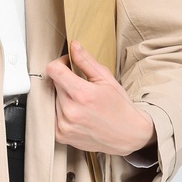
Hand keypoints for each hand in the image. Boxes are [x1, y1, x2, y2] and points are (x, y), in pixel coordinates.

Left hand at [44, 40, 155, 156]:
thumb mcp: (106, 79)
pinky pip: (53, 115)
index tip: (68, 65)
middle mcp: (70, 111)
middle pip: (54, 84)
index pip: (53, 70)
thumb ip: (86, 61)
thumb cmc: (120, 106)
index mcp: (82, 94)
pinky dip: (62, 111)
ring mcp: (64, 125)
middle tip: (82, 87)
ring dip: (64, 97)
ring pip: (53, 99)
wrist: (128, 134)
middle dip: (65, 81)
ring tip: (82, 104)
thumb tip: (73, 46)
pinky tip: (78, 114)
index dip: (60, 63)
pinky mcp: (61, 135)